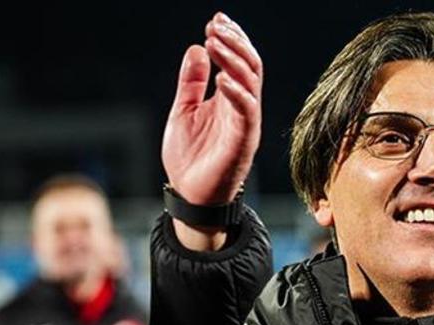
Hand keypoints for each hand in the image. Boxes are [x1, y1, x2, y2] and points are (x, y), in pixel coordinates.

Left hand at [162, 13, 262, 249]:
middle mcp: (241, 108)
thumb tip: (196, 49)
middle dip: (234, 42)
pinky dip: (236, 92)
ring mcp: (245, 123)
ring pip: (251, 82)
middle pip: (250, 65)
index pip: (238, 61)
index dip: (230, 39)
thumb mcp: (183, 112)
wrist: (189, 195)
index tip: (214, 20)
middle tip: (214, 25)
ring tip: (214, 41)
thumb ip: (191, 83)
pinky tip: (220, 77)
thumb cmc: (189, 158)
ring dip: (234, 59)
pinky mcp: (243, 141)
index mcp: (229, 100)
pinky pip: (247, 111)